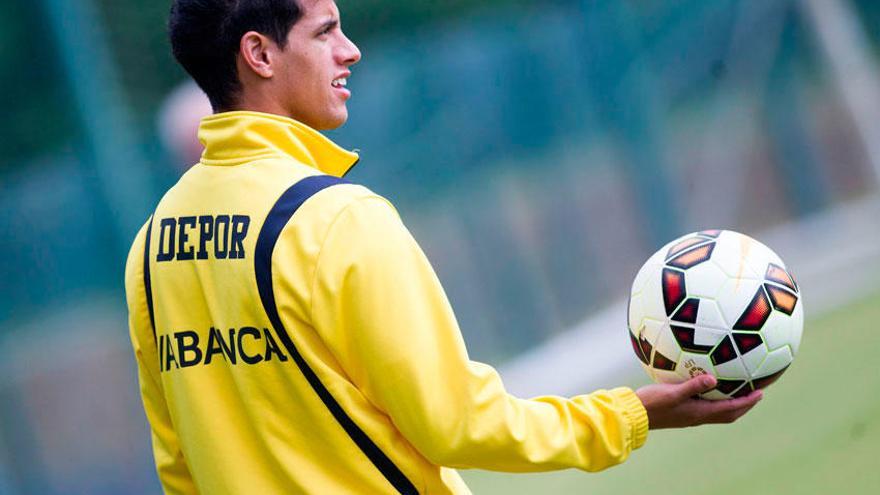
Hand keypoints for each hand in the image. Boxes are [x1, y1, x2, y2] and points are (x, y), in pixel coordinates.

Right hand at [635, 374, 762, 428]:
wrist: (636, 415)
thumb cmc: (653, 403)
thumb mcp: (673, 391)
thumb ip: (693, 385)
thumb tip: (713, 378)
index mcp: (700, 413)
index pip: (730, 408)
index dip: (747, 401)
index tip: (761, 393)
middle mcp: (698, 417)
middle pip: (729, 414)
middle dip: (744, 406)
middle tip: (756, 394)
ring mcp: (691, 416)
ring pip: (719, 413)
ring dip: (733, 405)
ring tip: (739, 393)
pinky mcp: (683, 413)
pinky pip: (708, 409)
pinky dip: (717, 402)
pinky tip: (711, 391)